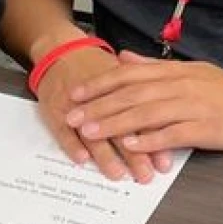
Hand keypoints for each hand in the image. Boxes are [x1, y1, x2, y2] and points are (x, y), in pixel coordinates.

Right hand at [36, 47, 157, 183]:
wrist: (60, 49)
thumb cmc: (94, 66)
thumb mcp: (122, 73)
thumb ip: (145, 99)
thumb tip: (169, 122)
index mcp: (119, 86)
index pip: (140, 115)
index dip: (153, 139)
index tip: (164, 163)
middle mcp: (99, 96)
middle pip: (118, 126)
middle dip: (133, 154)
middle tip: (144, 174)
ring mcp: (74, 103)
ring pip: (91, 131)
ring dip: (105, 154)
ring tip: (116, 172)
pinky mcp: (53, 108)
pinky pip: (61, 129)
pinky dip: (71, 144)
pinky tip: (81, 157)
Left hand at [66, 50, 222, 158]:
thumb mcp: (189, 69)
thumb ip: (154, 66)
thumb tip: (123, 57)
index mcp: (174, 70)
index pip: (129, 74)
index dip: (100, 83)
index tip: (76, 92)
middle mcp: (179, 84)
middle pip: (132, 93)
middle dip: (99, 105)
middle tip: (73, 115)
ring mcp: (193, 105)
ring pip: (147, 112)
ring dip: (116, 123)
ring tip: (92, 132)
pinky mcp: (207, 127)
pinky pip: (174, 133)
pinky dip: (151, 139)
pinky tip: (132, 146)